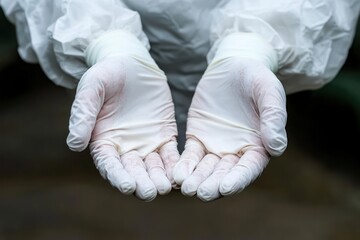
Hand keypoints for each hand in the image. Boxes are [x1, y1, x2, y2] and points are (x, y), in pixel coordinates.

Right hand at [66, 51, 178, 200]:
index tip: (126, 186)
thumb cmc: (106, 74)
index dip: (117, 176)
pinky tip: (180, 173)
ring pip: (153, 167)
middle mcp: (125, 148)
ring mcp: (146, 144)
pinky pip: (170, 154)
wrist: (131, 63)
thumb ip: (83, 114)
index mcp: (103, 141)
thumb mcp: (92, 88)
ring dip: (159, 178)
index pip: (109, 164)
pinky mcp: (164, 136)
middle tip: (149, 193)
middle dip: (140, 183)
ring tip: (165, 187)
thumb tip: (73, 144)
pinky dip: (174, 165)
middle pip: (132, 171)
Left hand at [173, 48, 286, 200]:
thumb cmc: (258, 78)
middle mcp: (236, 152)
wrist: (234, 65)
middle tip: (201, 193)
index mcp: (258, 146)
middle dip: (213, 185)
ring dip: (196, 179)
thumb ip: (274, 118)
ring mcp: (215, 147)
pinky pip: (190, 155)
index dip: (238, 179)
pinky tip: (176, 173)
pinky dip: (184, 165)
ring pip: (205, 168)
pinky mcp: (198, 138)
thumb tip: (276, 147)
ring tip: (185, 187)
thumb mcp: (269, 92)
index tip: (226, 188)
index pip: (248, 168)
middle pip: (224, 174)